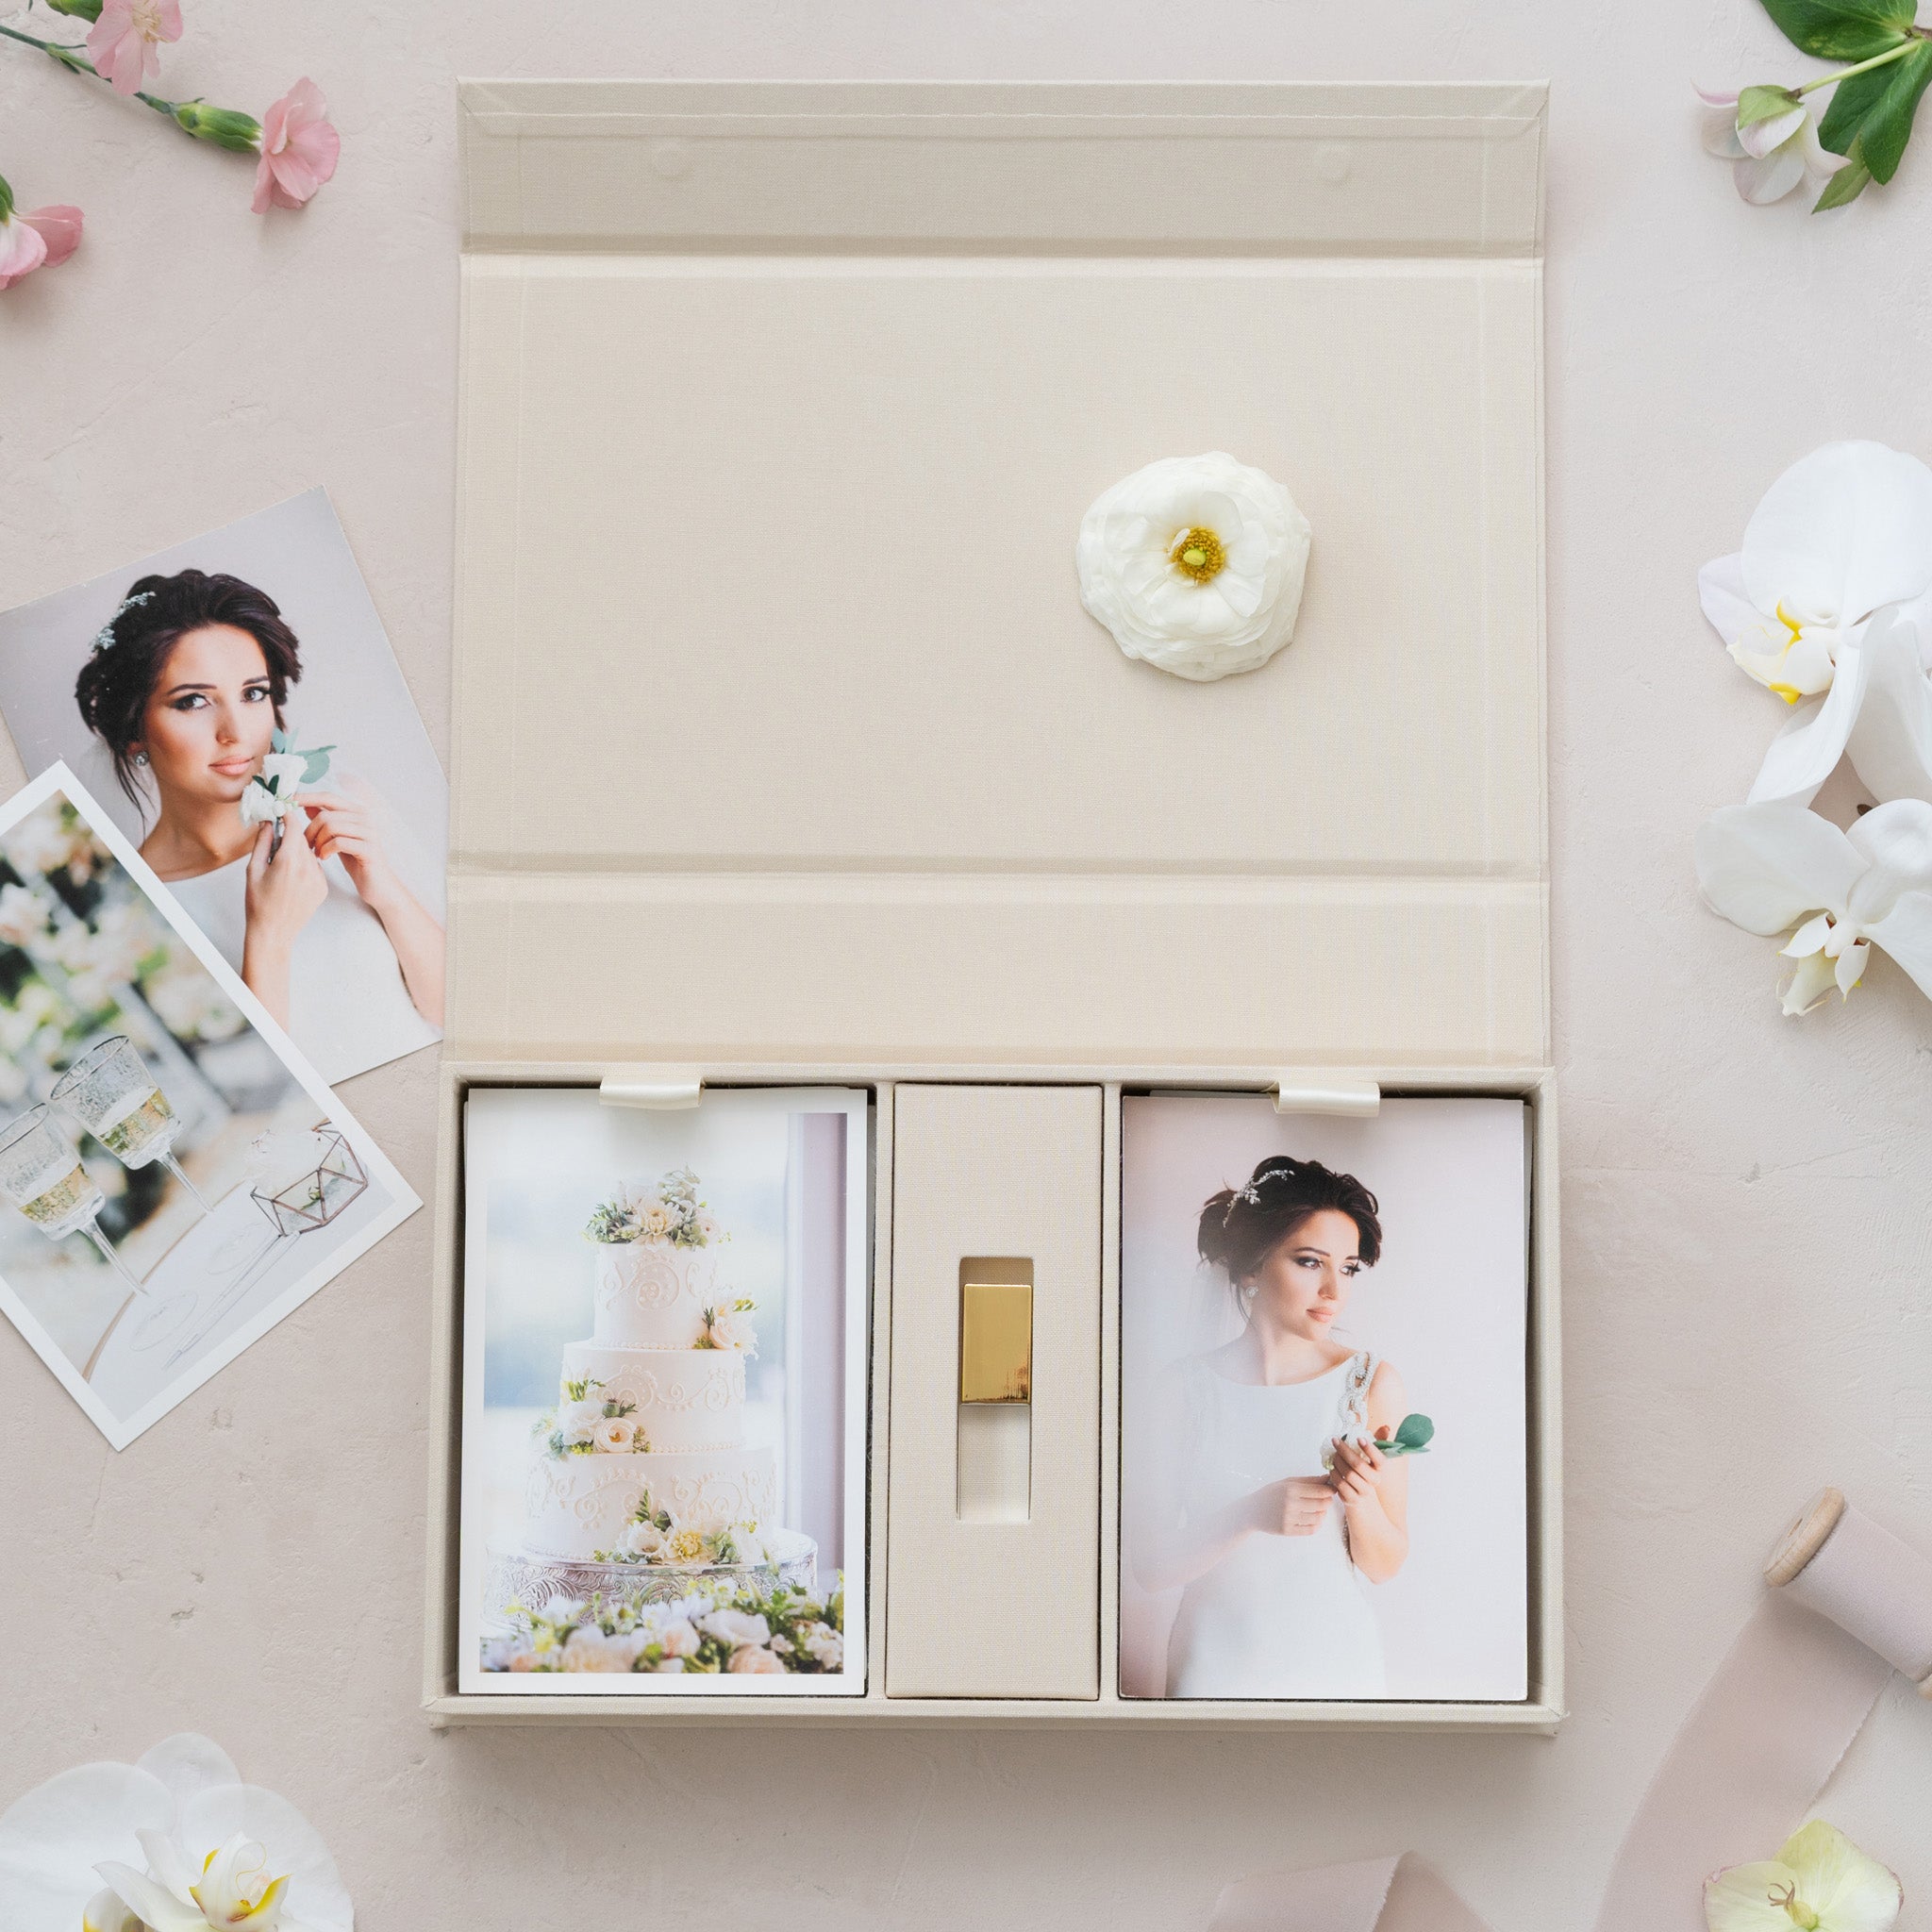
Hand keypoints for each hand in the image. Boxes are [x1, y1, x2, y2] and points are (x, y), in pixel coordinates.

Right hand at [244, 816, 326, 956]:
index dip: (288, 815)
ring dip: (298, 853)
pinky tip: (291, 880)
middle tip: (276, 842)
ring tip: (281, 868)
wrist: (273, 933)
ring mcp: (318, 879)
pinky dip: (305, 867)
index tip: (282, 810)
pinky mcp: (323, 888)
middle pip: (303, 839)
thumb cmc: (258, 903)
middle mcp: (308, 869)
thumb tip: (268, 822)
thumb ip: (262, 842)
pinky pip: (315, 868)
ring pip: (310, 854)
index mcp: (289, 862)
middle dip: (290, 836)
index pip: (295, 827)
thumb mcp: (253, 870)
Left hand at [297, 791, 401, 909]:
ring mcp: (369, 832)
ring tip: (316, 853)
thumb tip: (307, 804)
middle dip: (309, 830)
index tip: (290, 801)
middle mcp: (366, 818)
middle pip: (326, 815)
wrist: (378, 884)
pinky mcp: (369, 848)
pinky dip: (326, 850)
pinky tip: (324, 857)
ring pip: (331, 826)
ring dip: (317, 841)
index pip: (328, 797)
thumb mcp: (338, 837)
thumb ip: (326, 819)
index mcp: (358, 812)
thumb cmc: (358, 860)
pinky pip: (339, 842)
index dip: (307, 797)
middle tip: (305, 844)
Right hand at [1251, 1476, 1337, 1537]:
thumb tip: (1327, 1478)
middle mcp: (1290, 1504)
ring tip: (1319, 1509)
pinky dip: (1316, 1525)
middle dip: (1327, 1501)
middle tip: (1326, 1499)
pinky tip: (1313, 1519)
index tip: (1332, 1490)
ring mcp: (1288, 1518)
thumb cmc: (1271, 1494)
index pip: (1320, 1491)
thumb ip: (1308, 1480)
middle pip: (1321, 1505)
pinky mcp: (1287, 1531)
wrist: (1251, 1511)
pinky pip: (1311, 1530)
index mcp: (1290, 1489)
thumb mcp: (1286, 1482)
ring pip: (1318, 1518)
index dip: (1330, 1491)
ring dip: (1323, 1513)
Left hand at [1328, 1431, 1388, 1508]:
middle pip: (1358, 1465)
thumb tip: (1386, 1427)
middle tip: (1335, 1440)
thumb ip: (1379, 1442)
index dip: (1370, 1449)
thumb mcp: (1373, 1459)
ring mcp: (1364, 1492)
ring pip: (1348, 1474)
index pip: (1380, 1460)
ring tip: (1332, 1454)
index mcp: (1381, 1470)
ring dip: (1337, 1462)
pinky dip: (1334, 1474)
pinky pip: (1340, 1485)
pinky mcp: (1352, 1499)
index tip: (1359, 1438)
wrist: (1363, 1501)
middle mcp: (1375, 1481)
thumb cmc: (1366, 1474)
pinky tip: (1331, 1467)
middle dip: (1344, 1450)